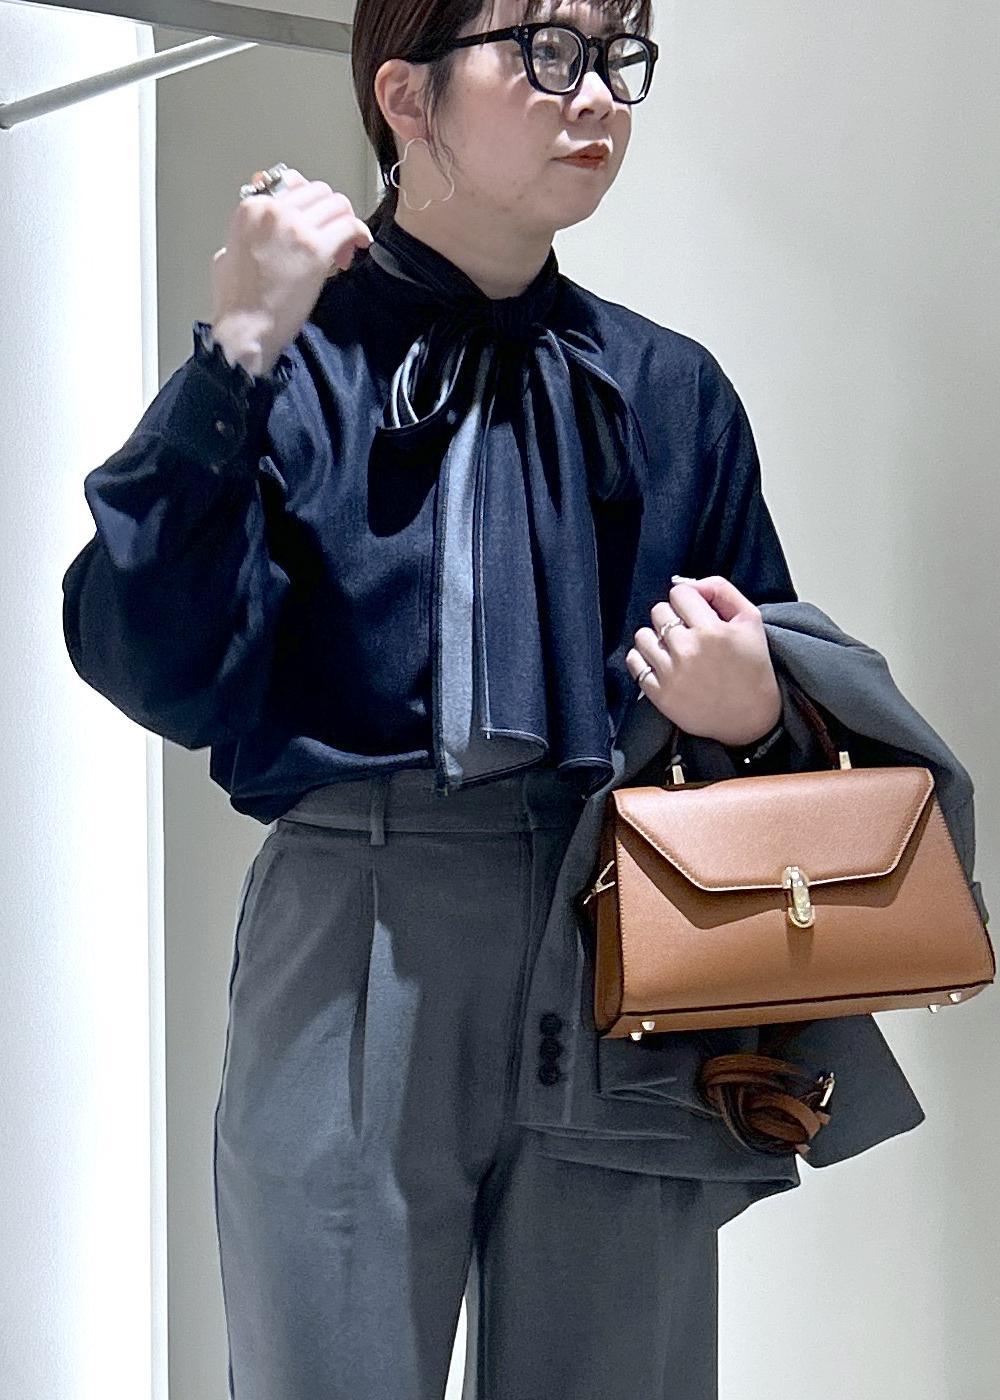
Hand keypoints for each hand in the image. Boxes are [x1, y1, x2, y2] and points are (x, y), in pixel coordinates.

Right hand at [211, 166, 372, 375]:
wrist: (245, 328)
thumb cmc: (237, 300)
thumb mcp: (229, 251)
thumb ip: (249, 233)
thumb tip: (260, 233)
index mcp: (252, 207)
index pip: (292, 184)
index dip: (308, 203)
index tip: (314, 220)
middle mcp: (274, 210)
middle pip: (318, 192)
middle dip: (329, 211)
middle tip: (333, 234)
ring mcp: (297, 227)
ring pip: (337, 204)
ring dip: (344, 221)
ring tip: (344, 245)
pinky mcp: (317, 248)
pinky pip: (349, 226)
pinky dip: (359, 232)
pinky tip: (359, 244)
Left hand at [626, 574, 781, 745]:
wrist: (751, 719)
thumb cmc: (753, 667)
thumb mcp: (750, 620)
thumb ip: (720, 590)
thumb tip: (687, 584)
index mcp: (712, 630)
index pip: (679, 593)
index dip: (688, 601)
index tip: (696, 614)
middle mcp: (688, 650)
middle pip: (659, 611)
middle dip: (672, 618)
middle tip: (687, 634)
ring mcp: (671, 674)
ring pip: (642, 635)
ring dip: (656, 638)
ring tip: (674, 649)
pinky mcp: (660, 695)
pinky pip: (634, 662)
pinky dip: (644, 659)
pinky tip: (661, 663)